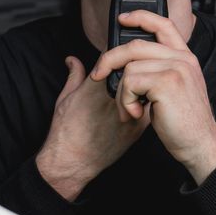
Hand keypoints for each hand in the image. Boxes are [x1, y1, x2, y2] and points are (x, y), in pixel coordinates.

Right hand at [36, 56, 149, 201]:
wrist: (74, 162)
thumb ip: (74, 75)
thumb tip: (72, 60)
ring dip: (145, 83)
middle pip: (135, 71)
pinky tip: (144, 103)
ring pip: (147, 88)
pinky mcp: (139, 128)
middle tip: (134, 67)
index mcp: (97, 86)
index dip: (119, 51)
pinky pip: (151, 107)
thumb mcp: (64, 98)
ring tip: (140, 84)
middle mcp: (116, 97)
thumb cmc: (66, 132)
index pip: (116, 56)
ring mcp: (130, 112)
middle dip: (135, 66)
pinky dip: (150, 101)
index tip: (119, 53)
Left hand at [91, 10, 215, 184]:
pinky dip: (126, 100)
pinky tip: (136, 113)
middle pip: (134, 45)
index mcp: (185, 58)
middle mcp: (182, 59)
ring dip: (121, 93)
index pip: (163, 25)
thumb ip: (158, 71)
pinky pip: (130, 82)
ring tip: (130, 109)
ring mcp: (176, 68)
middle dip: (109, 60)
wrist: (199, 144)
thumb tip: (127, 65)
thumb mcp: (175, 89)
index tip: (123, 18)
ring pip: (129, 67)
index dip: (141, 16)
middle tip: (99, 76)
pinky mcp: (167, 82)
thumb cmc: (183, 122)